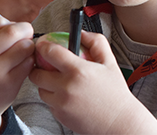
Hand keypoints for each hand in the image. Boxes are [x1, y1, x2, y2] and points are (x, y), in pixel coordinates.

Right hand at [0, 15, 34, 133]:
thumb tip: (20, 26)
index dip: (10, 22)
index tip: (13, 31)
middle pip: (12, 31)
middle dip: (25, 29)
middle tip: (27, 36)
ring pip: (24, 47)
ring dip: (30, 46)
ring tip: (25, 52)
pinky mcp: (9, 84)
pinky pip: (29, 64)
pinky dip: (31, 61)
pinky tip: (24, 65)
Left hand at [29, 31, 156, 133]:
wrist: (120, 123)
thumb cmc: (116, 93)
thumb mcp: (110, 62)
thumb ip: (96, 42)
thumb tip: (81, 33)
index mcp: (78, 71)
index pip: (49, 52)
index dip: (43, 46)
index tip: (43, 45)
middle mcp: (66, 87)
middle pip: (36, 73)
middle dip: (39, 68)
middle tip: (47, 66)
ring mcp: (61, 103)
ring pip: (40, 89)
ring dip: (46, 84)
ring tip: (60, 82)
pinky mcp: (59, 116)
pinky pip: (48, 103)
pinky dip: (53, 98)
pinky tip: (66, 96)